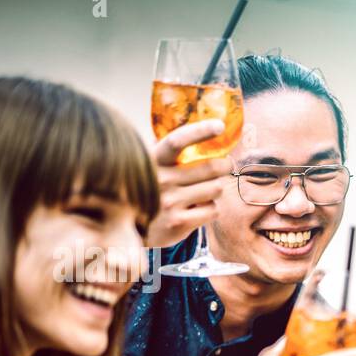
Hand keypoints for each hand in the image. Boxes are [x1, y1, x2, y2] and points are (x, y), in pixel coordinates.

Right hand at [145, 120, 232, 248]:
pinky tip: (199, 208)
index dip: (200, 131)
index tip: (219, 126)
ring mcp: (170, 202)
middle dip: (225, 165)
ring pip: (216, 188)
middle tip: (226, 164)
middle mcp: (161, 180)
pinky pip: (213, 210)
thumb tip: (192, 126)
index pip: (177, 141)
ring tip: (206, 189)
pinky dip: (212, 208)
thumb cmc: (148, 189)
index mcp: (153, 160)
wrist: (129, 229)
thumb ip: (164, 149)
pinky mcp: (179, 223)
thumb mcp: (148, 165)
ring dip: (216, 188)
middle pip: (210, 167)